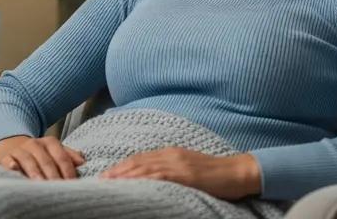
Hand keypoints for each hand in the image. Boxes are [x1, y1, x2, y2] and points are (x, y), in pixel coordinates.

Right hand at [0, 135, 84, 179]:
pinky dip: (11, 164)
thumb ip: (68, 156)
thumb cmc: (38, 154)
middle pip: (46, 160)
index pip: (62, 157)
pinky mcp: (5, 157)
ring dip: (35, 171)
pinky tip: (14, 168)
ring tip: (40, 183)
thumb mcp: (54, 152)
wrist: (12, 146)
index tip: (72, 183)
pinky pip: (8, 160)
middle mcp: (35, 144)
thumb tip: (82, 162)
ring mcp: (20, 150)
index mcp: (50, 143)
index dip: (68, 171)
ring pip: (28, 160)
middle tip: (58, 186)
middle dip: (53, 174)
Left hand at [100, 147, 260, 200]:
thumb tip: (153, 178)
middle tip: (99, 179)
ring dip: (125, 175)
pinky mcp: (186, 175)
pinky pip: (161, 176)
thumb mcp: (188, 168)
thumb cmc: (215, 174)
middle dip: (117, 170)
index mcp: (171, 153)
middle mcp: (171, 155)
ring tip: (108, 183)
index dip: (122, 166)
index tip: (106, 174)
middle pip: (138, 161)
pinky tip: (133, 184)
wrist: (237, 172)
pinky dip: (144, 179)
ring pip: (145, 168)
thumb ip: (171, 170)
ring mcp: (179, 164)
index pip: (140, 158)